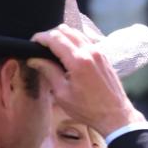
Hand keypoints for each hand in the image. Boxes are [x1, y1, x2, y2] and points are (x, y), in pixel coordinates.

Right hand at [28, 24, 142, 137]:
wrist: (116, 117)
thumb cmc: (89, 110)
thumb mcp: (63, 94)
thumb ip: (48, 72)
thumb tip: (34, 59)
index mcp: (78, 60)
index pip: (54, 37)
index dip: (40, 38)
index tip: (32, 43)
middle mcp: (89, 51)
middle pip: (65, 30)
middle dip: (50, 35)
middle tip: (42, 47)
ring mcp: (99, 52)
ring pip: (76, 32)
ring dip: (63, 36)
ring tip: (54, 49)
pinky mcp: (104, 57)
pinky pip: (86, 40)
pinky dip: (74, 41)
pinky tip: (69, 53)